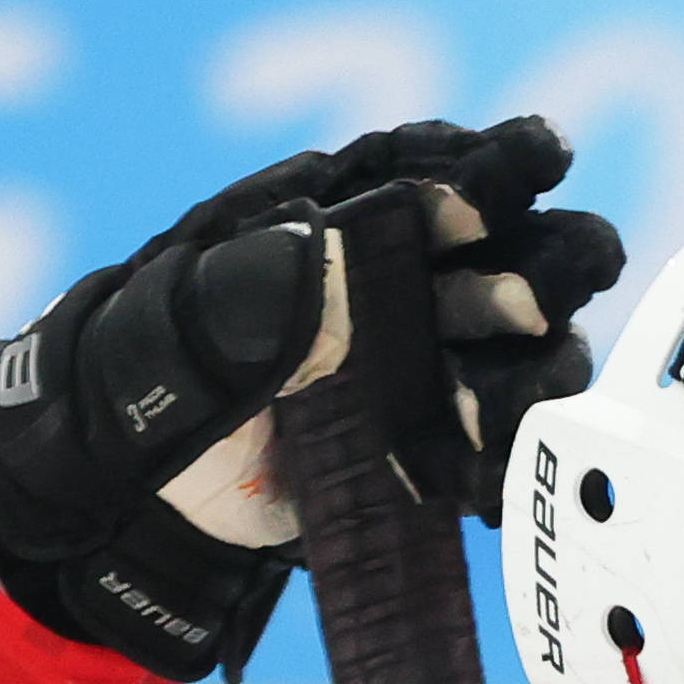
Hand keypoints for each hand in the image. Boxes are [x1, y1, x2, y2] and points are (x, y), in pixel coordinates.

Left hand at [0, 118, 622, 683]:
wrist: (140, 517)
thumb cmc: (141, 397)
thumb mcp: (171, 335)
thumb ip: (247, 291)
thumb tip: (329, 261)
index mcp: (334, 222)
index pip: (427, 172)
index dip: (488, 166)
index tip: (532, 166)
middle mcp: (400, 283)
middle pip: (512, 253)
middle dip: (543, 266)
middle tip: (541, 296)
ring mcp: (427, 366)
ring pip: (524, 350)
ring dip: (533, 373)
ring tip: (504, 410)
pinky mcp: (437, 446)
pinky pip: (499, 446)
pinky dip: (505, 463)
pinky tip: (480, 485)